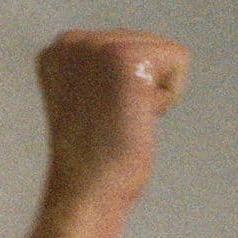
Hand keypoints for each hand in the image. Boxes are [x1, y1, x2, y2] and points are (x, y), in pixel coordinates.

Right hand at [35, 29, 187, 209]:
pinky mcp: (125, 58)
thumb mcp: (87, 100)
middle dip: (139, 89)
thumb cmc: (91, 162)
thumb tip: (136, 62)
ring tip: (118, 122)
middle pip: (147, 43)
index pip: (125, 44)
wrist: (84, 195)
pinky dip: (165, 98)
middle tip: (108, 125)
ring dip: (151, 95)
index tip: (96, 119)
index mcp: (58, 51)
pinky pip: (179, 61)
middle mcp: (71, 42)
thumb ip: (102, 70)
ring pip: (164, 52)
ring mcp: (96, 48)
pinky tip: (133, 119)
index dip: (124, 89)